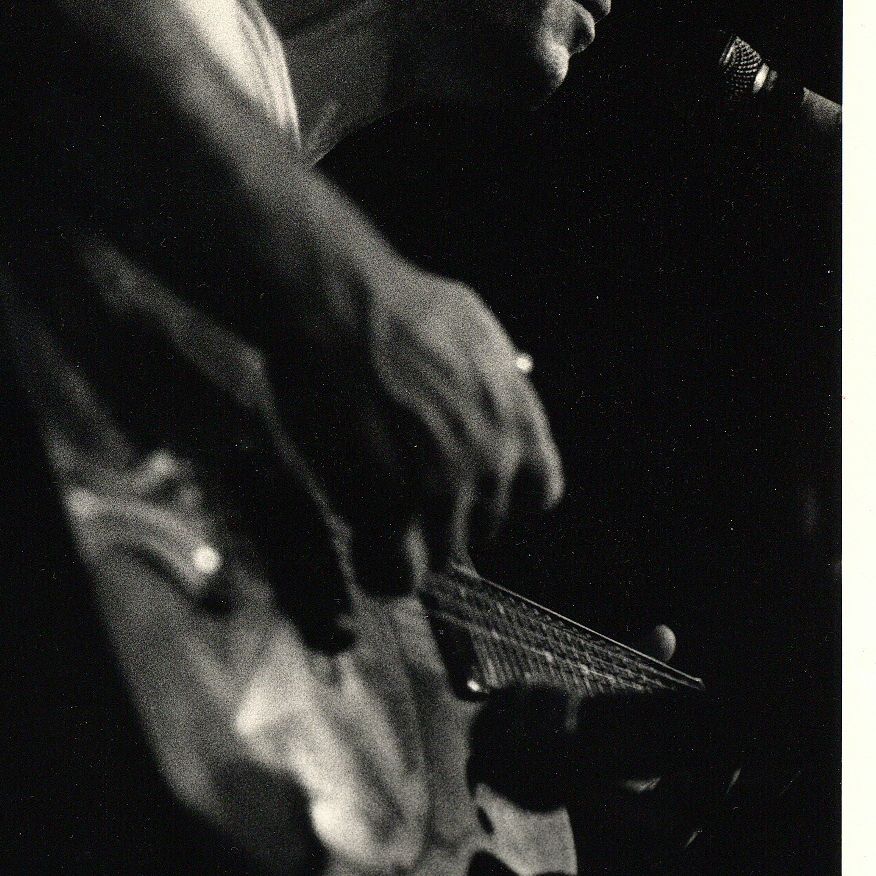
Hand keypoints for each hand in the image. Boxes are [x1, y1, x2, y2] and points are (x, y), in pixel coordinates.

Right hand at [267, 244, 564, 597]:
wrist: (338, 306)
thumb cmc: (392, 304)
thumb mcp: (472, 329)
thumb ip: (490, 378)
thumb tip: (495, 386)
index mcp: (518, 420)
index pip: (537, 494)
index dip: (499, 495)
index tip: (466, 488)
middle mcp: (492, 460)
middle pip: (481, 528)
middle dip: (442, 517)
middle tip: (400, 496)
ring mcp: (443, 487)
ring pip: (441, 557)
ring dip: (409, 546)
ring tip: (374, 527)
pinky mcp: (391, 505)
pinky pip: (397, 571)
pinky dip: (379, 569)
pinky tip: (361, 551)